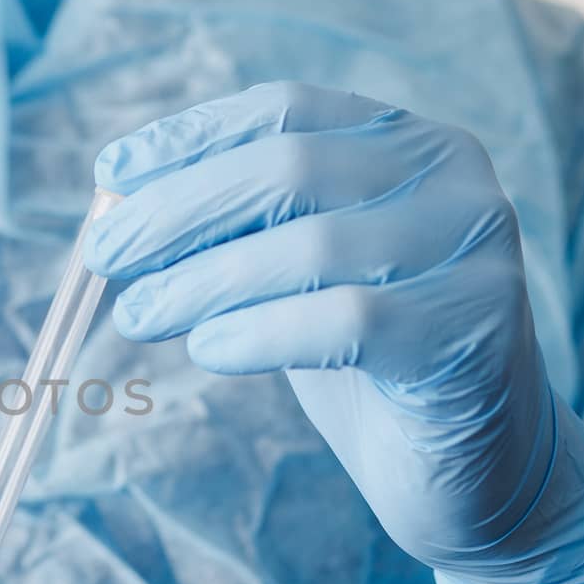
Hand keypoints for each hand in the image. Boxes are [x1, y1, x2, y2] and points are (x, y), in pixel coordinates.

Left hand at [84, 82, 583, 583]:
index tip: (108, 177)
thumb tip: (119, 208)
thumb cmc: (370, 363)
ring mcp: (473, 250)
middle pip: (287, 166)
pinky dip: (258, 332)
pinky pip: (345, 319)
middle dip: (177, 211)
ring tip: (138, 314)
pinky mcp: (471, 329)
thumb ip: (238, 230)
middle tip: (101, 256)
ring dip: (200, 280)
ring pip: (309, 243)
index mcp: (407, 143)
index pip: (282, 111)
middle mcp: (451, 178)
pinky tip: (208, 350)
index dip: (187, 138)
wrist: (481, 471)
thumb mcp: (296, 277)